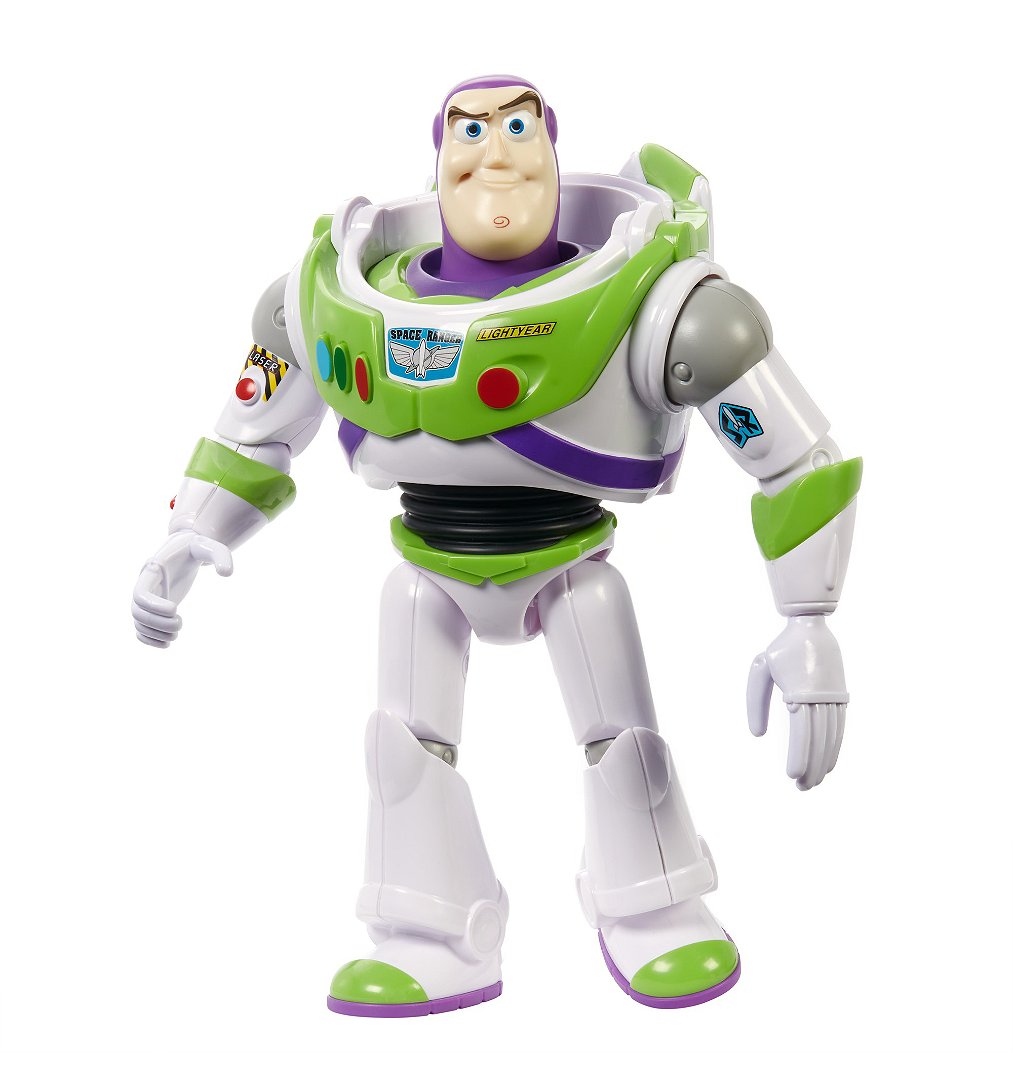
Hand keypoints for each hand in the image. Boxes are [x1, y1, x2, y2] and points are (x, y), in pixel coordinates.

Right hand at [131, 531, 232, 647]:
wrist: (185, 550)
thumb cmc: (197, 547)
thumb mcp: (209, 546)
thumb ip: (220, 555)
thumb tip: (226, 573)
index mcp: (153, 571)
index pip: (140, 593)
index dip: (154, 606)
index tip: (176, 609)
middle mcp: (145, 585)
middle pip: (137, 612)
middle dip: (158, 624)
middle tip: (180, 623)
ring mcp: (148, 598)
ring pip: (138, 623)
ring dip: (155, 634)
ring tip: (176, 635)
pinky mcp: (154, 607)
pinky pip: (141, 628)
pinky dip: (149, 640)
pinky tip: (167, 643)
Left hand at [745, 615, 847, 790]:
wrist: (811, 626)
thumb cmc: (780, 649)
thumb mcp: (760, 669)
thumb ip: (755, 702)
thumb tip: (757, 734)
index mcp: (800, 691)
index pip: (801, 731)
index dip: (798, 754)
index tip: (792, 774)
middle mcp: (820, 696)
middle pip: (818, 740)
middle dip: (811, 766)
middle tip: (802, 788)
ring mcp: (833, 696)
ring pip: (831, 736)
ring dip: (823, 762)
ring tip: (813, 783)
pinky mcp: (840, 695)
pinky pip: (839, 727)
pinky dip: (835, 747)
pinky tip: (829, 764)